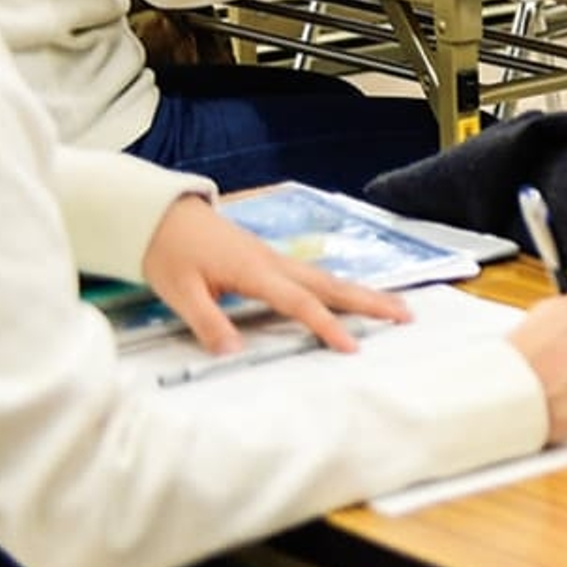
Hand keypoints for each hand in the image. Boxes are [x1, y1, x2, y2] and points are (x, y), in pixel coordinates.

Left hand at [139, 194, 410, 356]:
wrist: (159, 214)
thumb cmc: (168, 251)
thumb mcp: (179, 291)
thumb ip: (208, 322)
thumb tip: (234, 353)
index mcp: (256, 272)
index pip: (300, 303)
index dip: (327, 326)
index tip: (353, 347)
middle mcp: (274, 263)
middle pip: (331, 284)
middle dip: (370, 300)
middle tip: (407, 315)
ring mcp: (274, 258)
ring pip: (327, 278)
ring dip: (361, 292)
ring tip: (392, 306)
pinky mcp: (267, 259)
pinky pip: (314, 275)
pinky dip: (340, 287)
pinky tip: (348, 295)